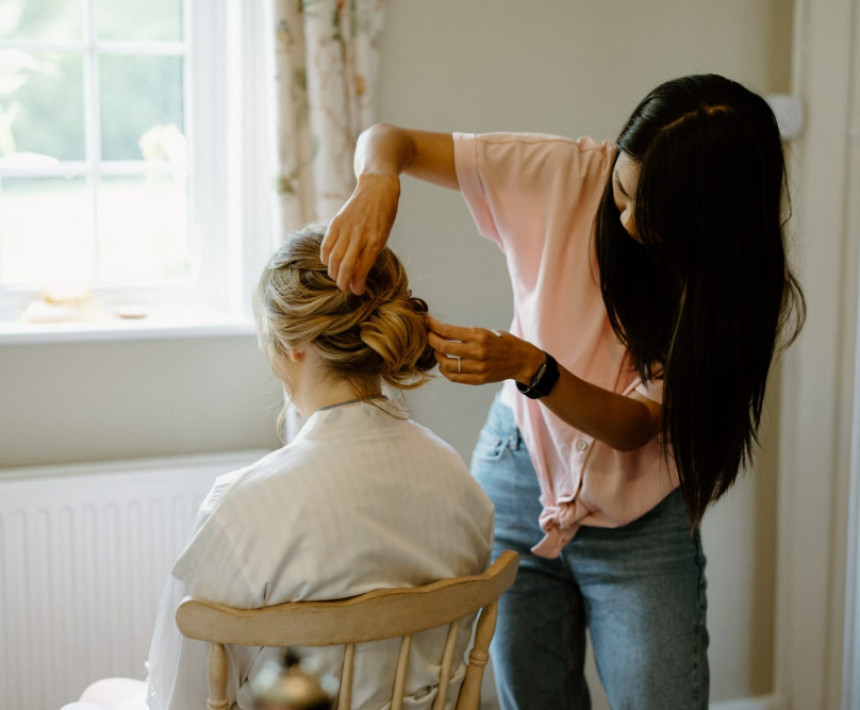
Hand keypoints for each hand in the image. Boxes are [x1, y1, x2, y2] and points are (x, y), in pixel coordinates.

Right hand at [321, 173, 400, 294]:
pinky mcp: (336, 222)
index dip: (357, 284)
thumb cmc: (384, 215)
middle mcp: (360, 235)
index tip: (357, 292)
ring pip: (334, 258)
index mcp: (376, 241)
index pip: (362, 269)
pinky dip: (325, 258)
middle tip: (344, 289)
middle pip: (346, 266)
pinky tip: (328, 264)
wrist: (377, 188)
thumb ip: (370, 253)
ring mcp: (347, 228)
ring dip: (334, 273)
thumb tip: (358, 275)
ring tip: (337, 279)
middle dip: (343, 283)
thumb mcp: (383, 235)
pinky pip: (326, 245)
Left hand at [428, 317, 544, 384]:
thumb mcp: (487, 332)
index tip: (427, 322)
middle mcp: (478, 352)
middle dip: (431, 340)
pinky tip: (444, 364)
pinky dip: (445, 371)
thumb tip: (441, 331)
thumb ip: (466, 334)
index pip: (448, 331)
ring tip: (437, 351)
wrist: (522, 360)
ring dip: (437, 356)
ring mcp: (478, 367)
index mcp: (480, 336)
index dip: (434, 326)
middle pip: (444, 347)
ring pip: (446, 364)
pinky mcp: (479, 379)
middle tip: (428, 336)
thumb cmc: (503, 342)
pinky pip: (454, 377)